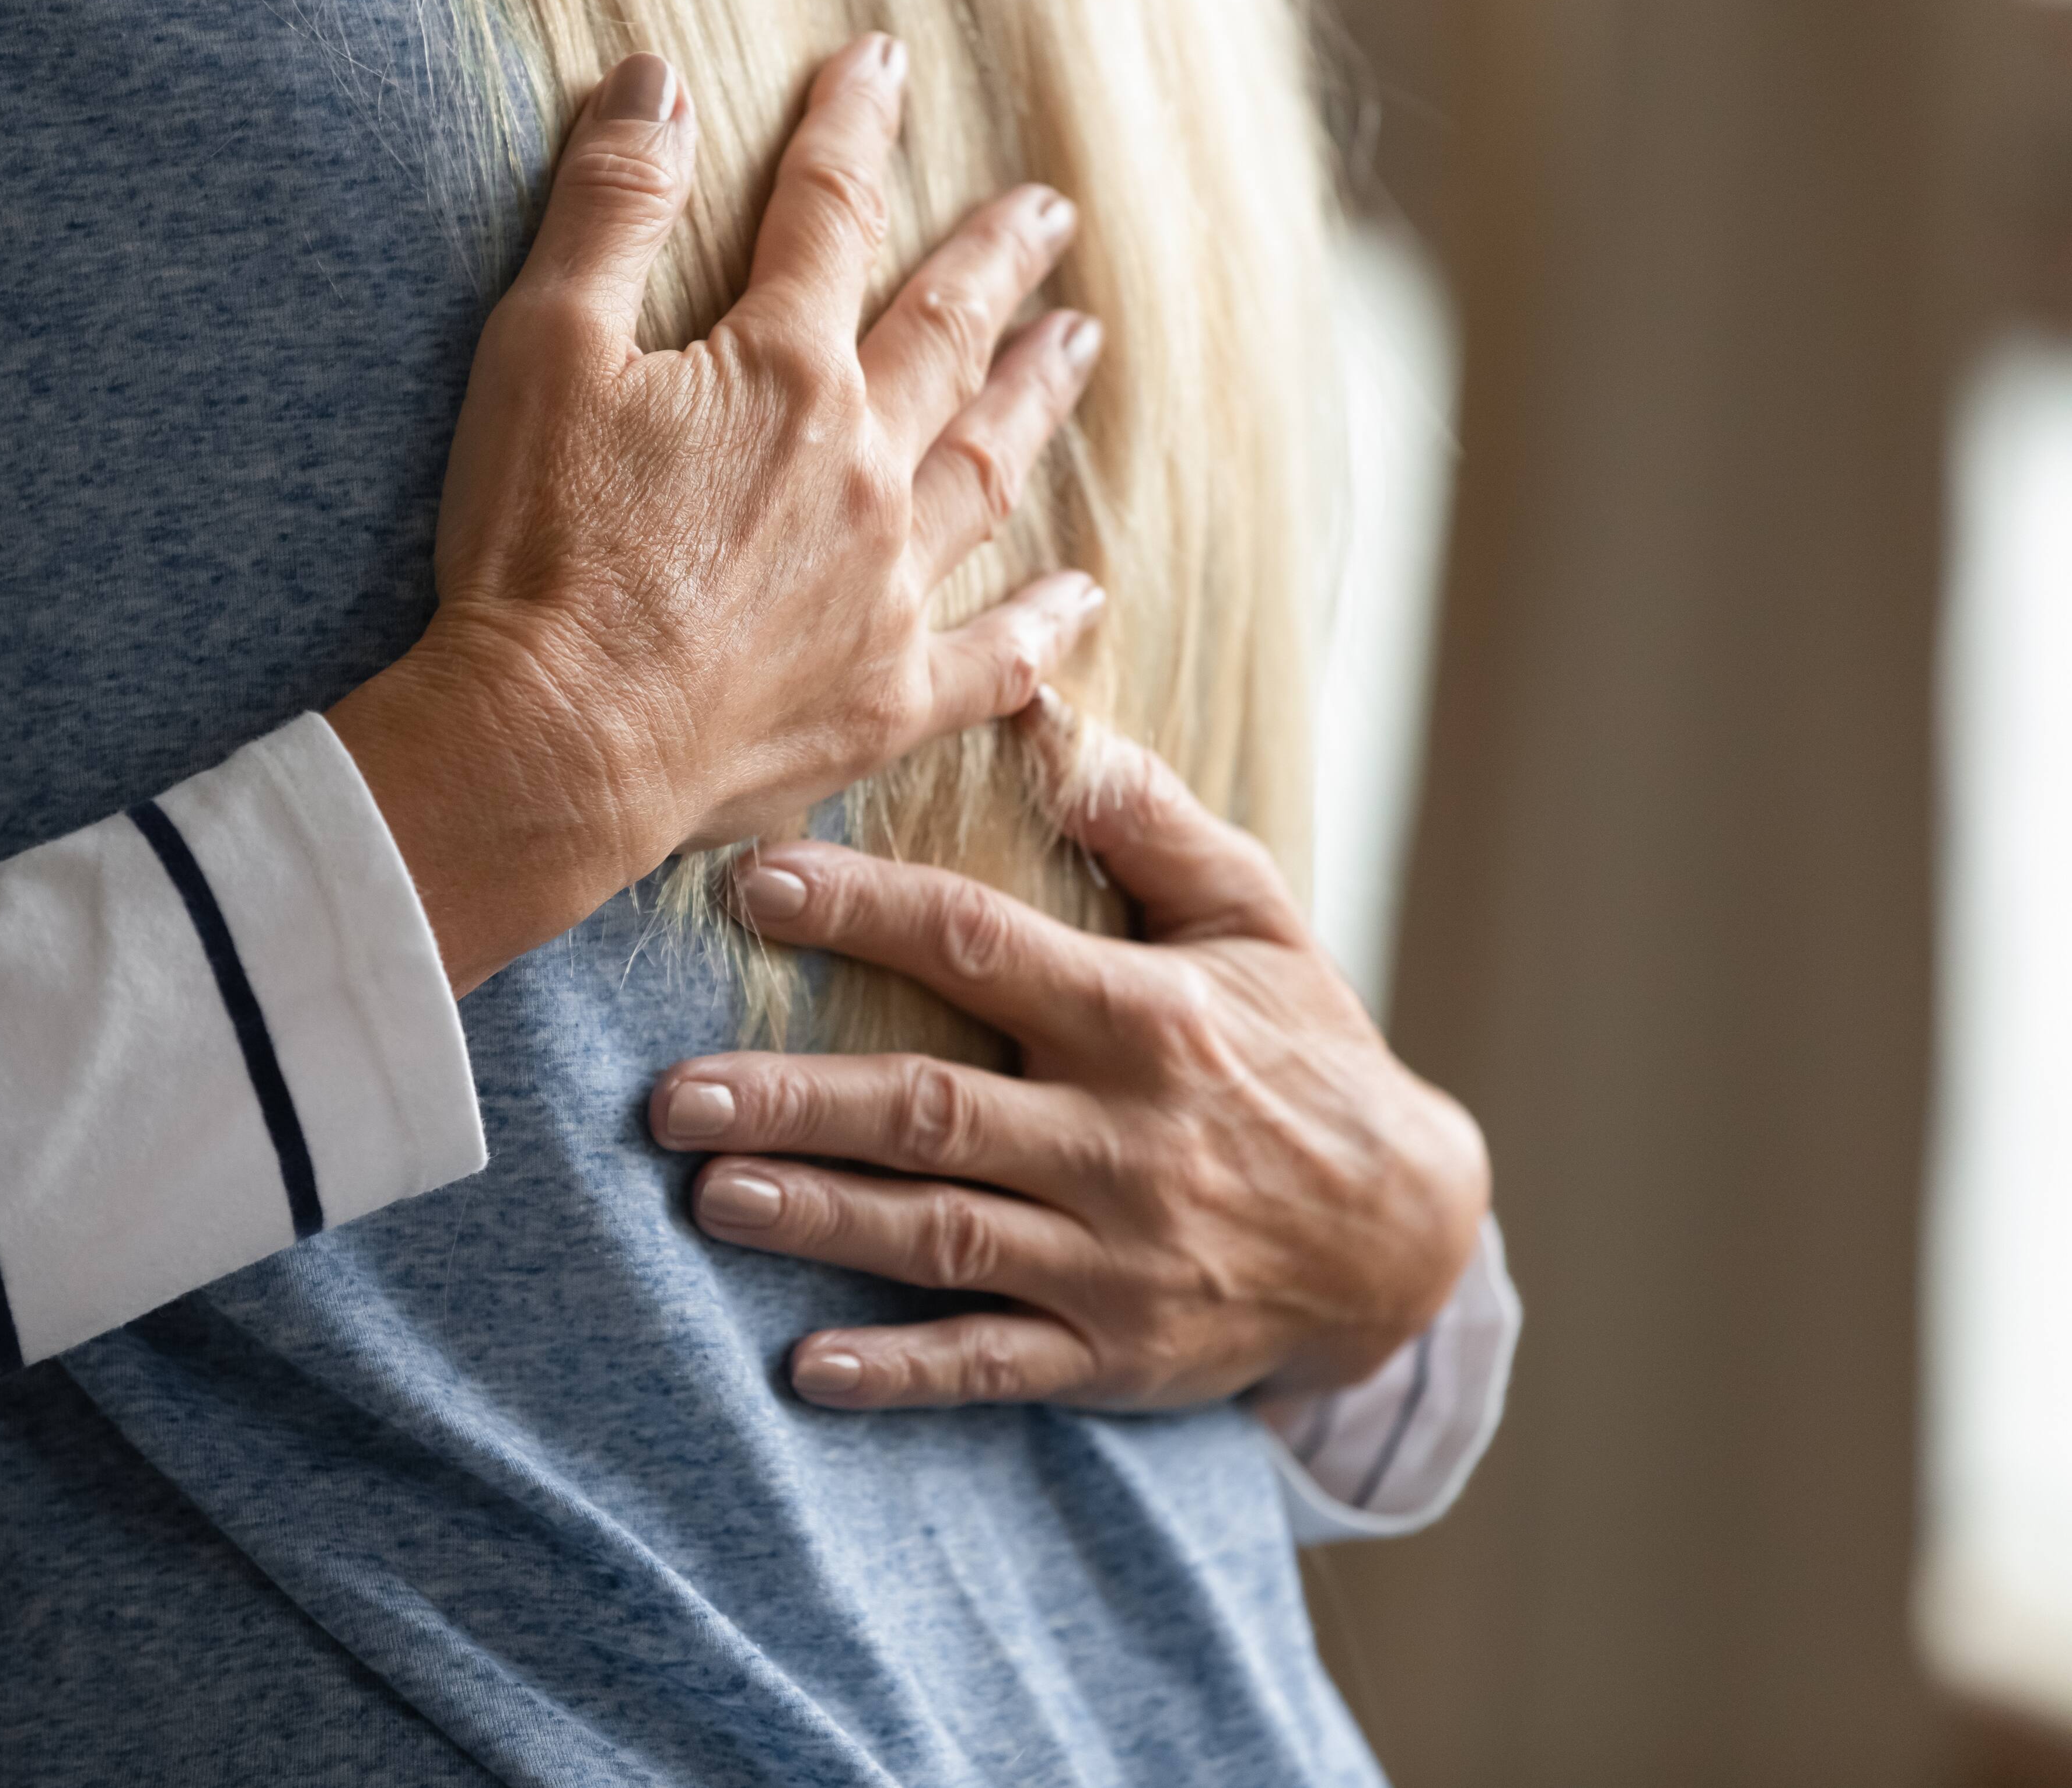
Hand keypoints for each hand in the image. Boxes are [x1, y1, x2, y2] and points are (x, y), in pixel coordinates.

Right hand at [331, 37, 1106, 991]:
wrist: (554, 744)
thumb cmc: (535, 549)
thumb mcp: (542, 348)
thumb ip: (608, 209)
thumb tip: (657, 83)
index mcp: (783, 376)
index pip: (827, 218)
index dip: (851, 129)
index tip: (880, 65)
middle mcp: (865, 471)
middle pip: (947, 336)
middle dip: (995, 261)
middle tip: (1048, 214)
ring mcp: (889, 590)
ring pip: (989, 470)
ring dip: (1032, 398)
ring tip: (1074, 346)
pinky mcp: (886, 698)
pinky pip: (995, 657)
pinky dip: (1043, 624)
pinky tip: (1080, 595)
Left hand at [647, 691, 1491, 1410]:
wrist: (1409, 1237)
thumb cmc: (1305, 1054)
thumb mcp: (1255, 923)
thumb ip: (1148, 819)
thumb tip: (1042, 706)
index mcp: (1145, 1018)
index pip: (978, 948)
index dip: (863, 913)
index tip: (752, 883)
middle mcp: (1122, 1139)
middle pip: (930, 1110)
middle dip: (794, 1099)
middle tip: (669, 1093)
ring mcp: (1116, 1257)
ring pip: (942, 1236)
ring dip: (819, 1217)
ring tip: (708, 1194)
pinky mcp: (1114, 1355)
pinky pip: (992, 1365)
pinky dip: (900, 1371)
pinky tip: (807, 1366)